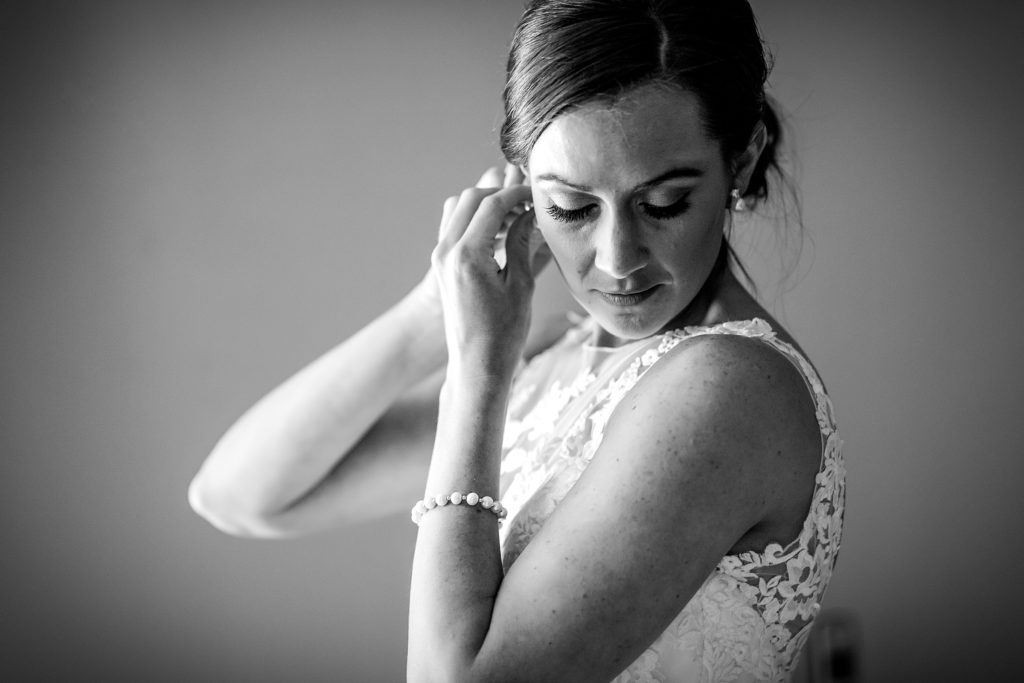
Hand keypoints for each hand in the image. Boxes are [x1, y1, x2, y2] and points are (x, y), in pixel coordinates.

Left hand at [408, 166, 549, 324]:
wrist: (476, 364)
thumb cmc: (503, 333)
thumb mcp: (521, 285)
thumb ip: (521, 243)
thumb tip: (528, 214)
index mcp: (467, 256)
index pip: (491, 204)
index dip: (517, 193)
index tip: (536, 195)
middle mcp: (446, 252)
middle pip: (470, 199)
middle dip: (500, 194)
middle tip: (526, 204)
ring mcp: (439, 257)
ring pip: (458, 208)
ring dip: (485, 205)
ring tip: (514, 218)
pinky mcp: (440, 265)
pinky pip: (453, 226)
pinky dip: (474, 219)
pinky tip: (499, 232)